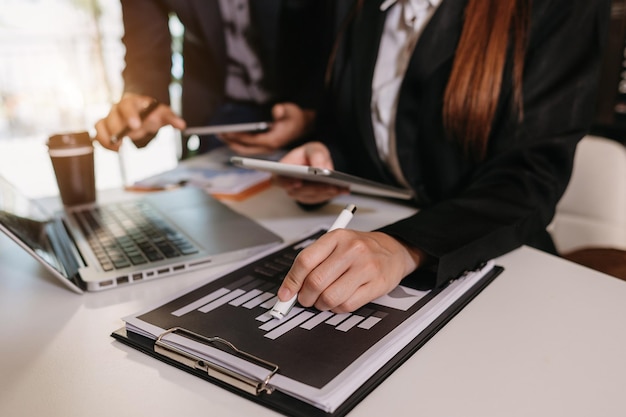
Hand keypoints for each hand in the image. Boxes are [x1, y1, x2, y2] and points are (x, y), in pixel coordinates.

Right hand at [94, 93, 185, 150]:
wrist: (141, 111)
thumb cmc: (151, 112)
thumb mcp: (163, 113)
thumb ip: (171, 118)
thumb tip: (182, 125)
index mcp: (132, 101)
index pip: (127, 105)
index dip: (130, 115)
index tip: (136, 126)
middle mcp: (117, 108)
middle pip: (112, 116)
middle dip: (117, 129)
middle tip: (123, 141)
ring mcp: (109, 118)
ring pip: (100, 125)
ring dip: (106, 138)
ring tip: (118, 148)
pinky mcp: (105, 128)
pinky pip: (98, 134)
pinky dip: (103, 143)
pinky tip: (116, 150)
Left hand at [220, 102, 314, 154]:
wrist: (303, 125)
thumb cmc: (295, 116)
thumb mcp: (291, 110)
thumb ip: (283, 110)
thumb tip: (277, 110)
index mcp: (273, 140)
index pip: (251, 140)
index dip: (238, 137)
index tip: (226, 132)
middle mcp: (269, 147)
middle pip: (245, 148)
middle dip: (231, 142)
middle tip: (219, 134)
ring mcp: (266, 149)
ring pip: (245, 150)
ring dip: (232, 144)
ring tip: (221, 136)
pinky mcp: (264, 147)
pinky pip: (248, 148)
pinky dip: (238, 144)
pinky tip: (230, 137)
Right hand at [274, 141, 348, 203]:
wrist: (317, 160)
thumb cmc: (309, 153)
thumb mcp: (313, 149)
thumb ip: (315, 156)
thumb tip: (320, 168)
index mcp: (282, 172)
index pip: (279, 180)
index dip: (287, 183)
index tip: (298, 182)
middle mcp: (289, 185)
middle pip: (299, 191)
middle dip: (315, 188)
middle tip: (329, 185)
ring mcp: (300, 193)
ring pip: (312, 196)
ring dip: (326, 193)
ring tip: (339, 187)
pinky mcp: (311, 197)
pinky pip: (320, 198)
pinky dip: (331, 194)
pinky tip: (342, 189)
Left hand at [276, 230, 426, 312]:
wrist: (393, 250)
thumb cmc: (359, 249)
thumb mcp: (336, 245)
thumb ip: (313, 263)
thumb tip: (290, 289)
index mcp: (336, 237)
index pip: (305, 261)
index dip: (291, 281)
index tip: (285, 295)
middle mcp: (352, 249)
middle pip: (316, 281)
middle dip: (305, 297)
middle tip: (305, 300)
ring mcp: (366, 267)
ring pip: (330, 297)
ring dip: (321, 305)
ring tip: (323, 300)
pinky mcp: (377, 284)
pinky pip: (347, 305)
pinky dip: (337, 308)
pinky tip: (339, 301)